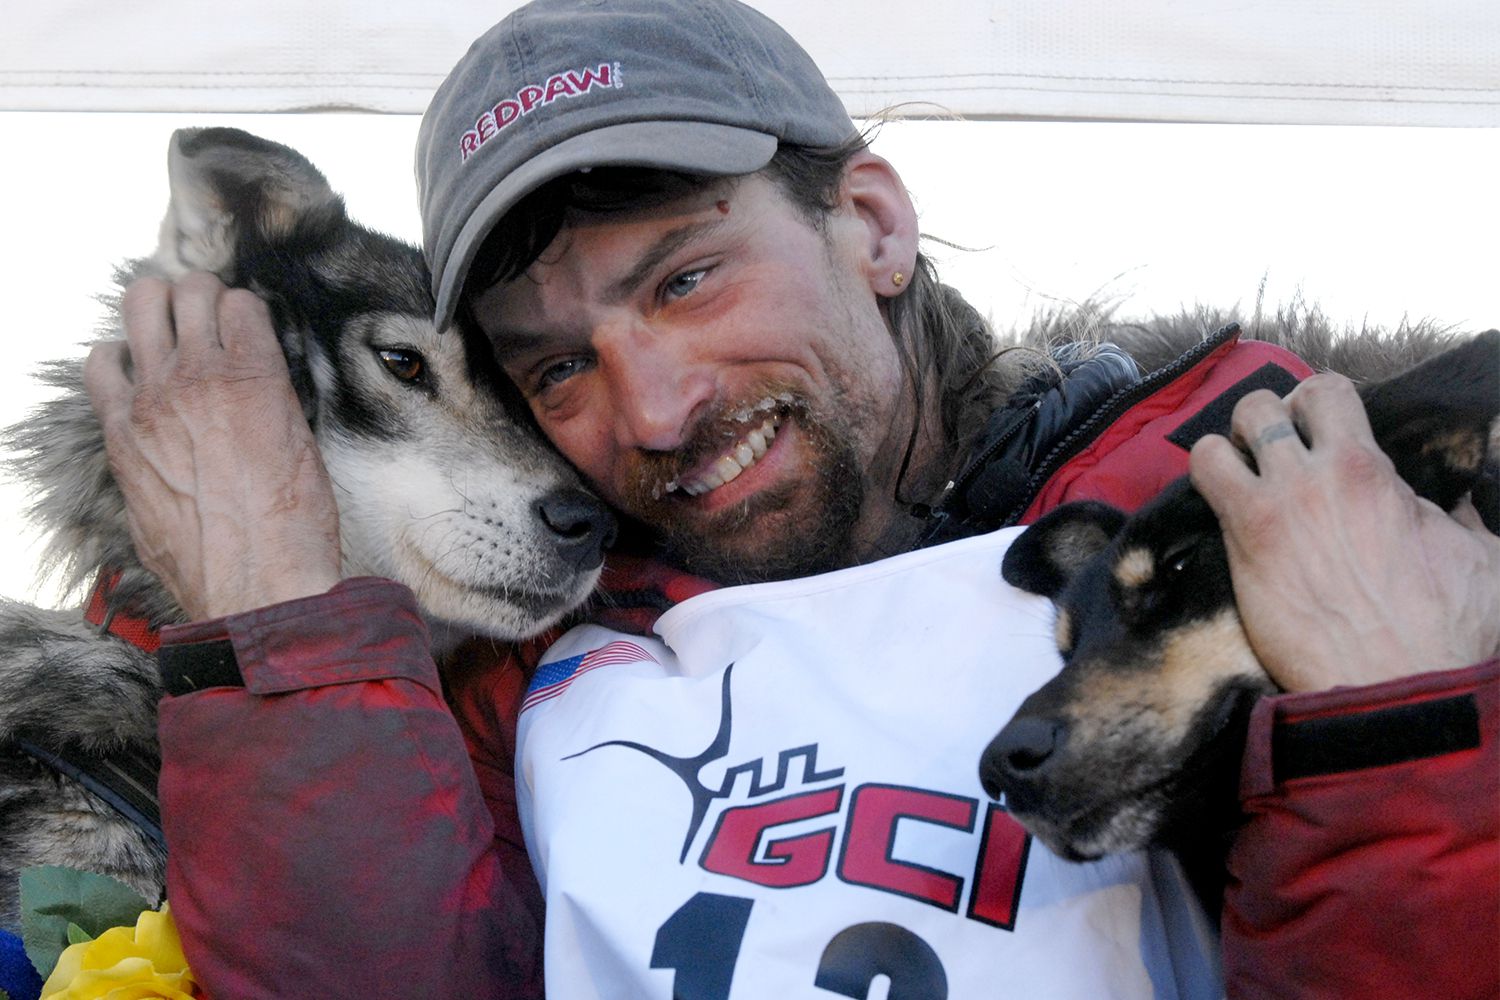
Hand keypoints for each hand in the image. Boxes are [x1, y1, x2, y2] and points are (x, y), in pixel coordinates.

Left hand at [85, 272, 341, 619]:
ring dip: (157, 309)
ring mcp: (151, 399)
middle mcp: (198, 374)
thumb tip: (256, 384)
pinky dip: (114, 357)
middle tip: (208, 319)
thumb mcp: (302, 445)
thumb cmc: (292, 524)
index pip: (242, 301)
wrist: (255, 579)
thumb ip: (272, 398)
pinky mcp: (120, 432)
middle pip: (188, 289)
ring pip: (139, 306)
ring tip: (168, 330)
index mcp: (256, 374)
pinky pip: (100, 364)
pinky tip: (131, 373)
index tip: (248, 330)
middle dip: (201, 296)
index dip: (248, 313)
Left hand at [1189, 373, 1499, 691]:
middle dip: (1259, 422)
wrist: (1400, 686)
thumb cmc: (1449, 631)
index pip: (1329, 393)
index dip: (1314, 405)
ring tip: (1234, 476)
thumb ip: (1457, 518)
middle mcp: (1314, 476)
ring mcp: (1272, 507)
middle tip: (1266, 453)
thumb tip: (1454, 506)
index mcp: (1370, 469)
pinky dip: (1203, 485)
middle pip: (1263, 403)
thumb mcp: (1480, 557)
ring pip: (1217, 437)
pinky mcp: (1242, 545)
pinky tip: (1217, 509)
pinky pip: (1201, 480)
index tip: (1314, 429)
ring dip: (1221, 450)